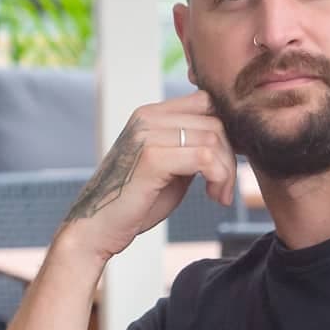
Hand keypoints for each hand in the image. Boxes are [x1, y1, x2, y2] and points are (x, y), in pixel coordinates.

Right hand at [55, 93, 235, 263]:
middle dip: (230, 157)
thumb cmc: (135, 201)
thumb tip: (232, 139)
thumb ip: (192, 146)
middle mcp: (148, 117)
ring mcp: (148, 135)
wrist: (98, 227)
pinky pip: (204, 157)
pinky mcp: (151, 158)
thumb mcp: (170, 165)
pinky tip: (213, 196)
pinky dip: (219, 178)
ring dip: (226, 172)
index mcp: (151, 114)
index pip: (207, 102)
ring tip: (218, 194)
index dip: (227, 131)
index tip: (227, 162)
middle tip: (224, 187)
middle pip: (215, 121)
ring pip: (214, 139)